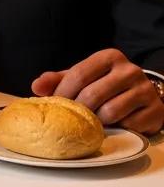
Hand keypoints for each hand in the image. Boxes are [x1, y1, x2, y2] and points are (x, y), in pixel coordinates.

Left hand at [32, 48, 163, 133]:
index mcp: (109, 57)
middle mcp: (130, 70)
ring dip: (97, 122)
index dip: (63, 92)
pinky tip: (115, 125)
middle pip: (93, 94)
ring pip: (110, 112)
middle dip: (78, 110)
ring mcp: (145, 90)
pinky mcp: (156, 111)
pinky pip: (129, 125)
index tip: (56, 105)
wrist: (144, 95)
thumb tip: (36, 87)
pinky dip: (117, 129)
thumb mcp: (83, 77)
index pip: (79, 74)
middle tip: (72, 119)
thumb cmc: (106, 85)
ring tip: (93, 122)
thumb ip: (58, 79)